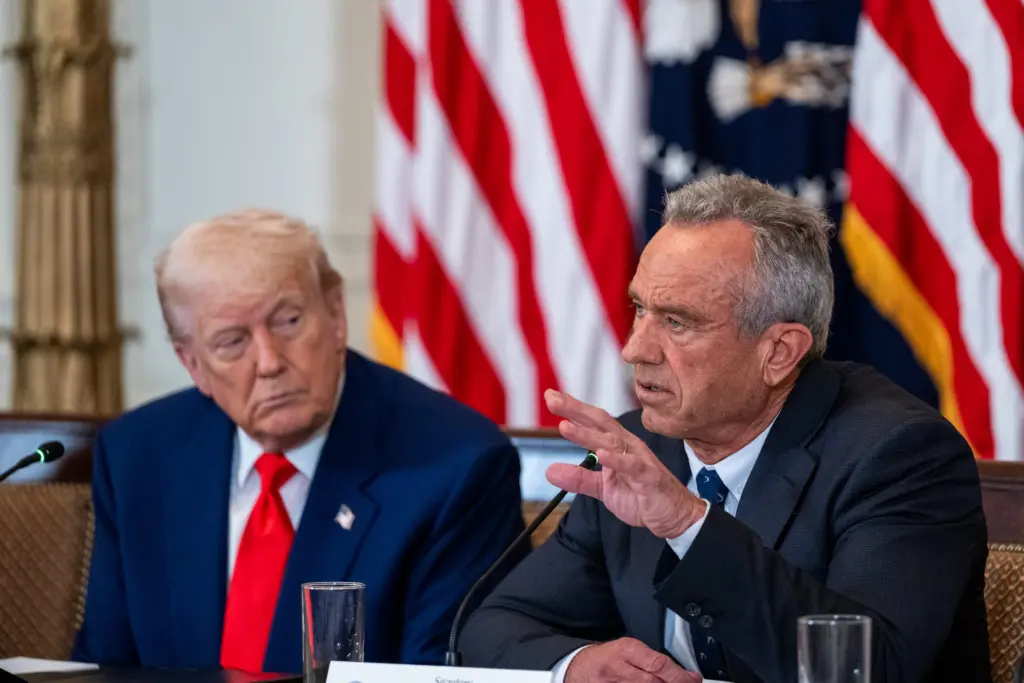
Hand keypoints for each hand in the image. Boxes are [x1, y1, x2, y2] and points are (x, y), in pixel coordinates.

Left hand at [544, 389, 705, 538]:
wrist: (674, 516)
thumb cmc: (642, 495)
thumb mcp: (604, 489)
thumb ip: (579, 478)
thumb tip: (549, 471)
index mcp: (618, 445)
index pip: (593, 422)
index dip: (573, 408)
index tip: (551, 396)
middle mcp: (628, 446)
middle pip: (600, 423)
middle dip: (575, 409)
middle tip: (552, 398)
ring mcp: (639, 460)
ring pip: (611, 442)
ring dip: (588, 434)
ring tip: (565, 426)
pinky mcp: (648, 477)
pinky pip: (632, 466)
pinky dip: (617, 460)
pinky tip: (601, 454)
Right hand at [565, 638, 701, 682]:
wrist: (577, 669)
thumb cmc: (606, 659)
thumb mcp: (627, 649)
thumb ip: (651, 660)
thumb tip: (682, 673)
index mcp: (626, 650)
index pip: (658, 664)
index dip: (679, 675)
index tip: (693, 679)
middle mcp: (620, 669)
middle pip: (654, 682)